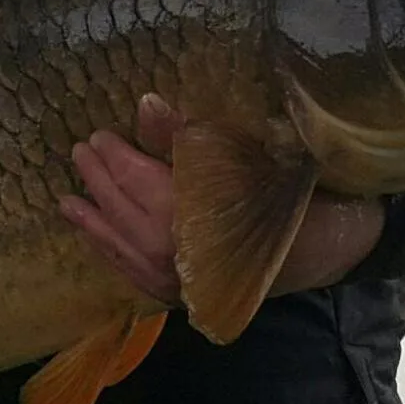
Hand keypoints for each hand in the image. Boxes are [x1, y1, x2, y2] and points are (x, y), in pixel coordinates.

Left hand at [58, 93, 386, 303]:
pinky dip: (113, 254)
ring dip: (94, 223)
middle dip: (100, 182)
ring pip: (123, 248)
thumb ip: (186, 137)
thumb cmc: (293, 193)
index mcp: (191, 215)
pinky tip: (99, 239)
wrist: (336, 247)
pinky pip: (136, 274)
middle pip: (125, 213)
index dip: (116, 157)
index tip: (98, 135)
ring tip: (68, 202)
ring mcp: (179, 283)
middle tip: (80, 153)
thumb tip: (144, 105)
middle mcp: (178, 254)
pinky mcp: (185, 298)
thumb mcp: (244, 154)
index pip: (139, 181)